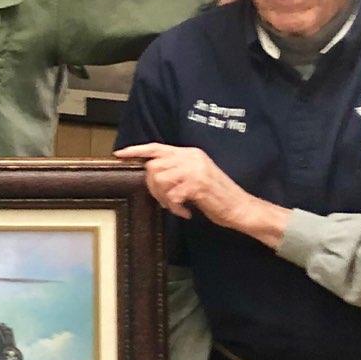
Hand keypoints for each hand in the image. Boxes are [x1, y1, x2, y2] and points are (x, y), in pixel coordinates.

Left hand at [114, 143, 287, 244]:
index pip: (156, 147)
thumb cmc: (216, 196)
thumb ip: (175, 170)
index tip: (118, 155)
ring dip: (164, 198)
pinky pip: (172, 195)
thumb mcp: (194, 176)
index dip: (136, 150)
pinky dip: (176, 207)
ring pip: (160, 180)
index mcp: (189, 153)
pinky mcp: (198, 184)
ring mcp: (195, 169)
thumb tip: (150, 174)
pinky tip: (186, 212)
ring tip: (177, 207)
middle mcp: (191, 157)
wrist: (241, 207)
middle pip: (153, 167)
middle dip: (153, 187)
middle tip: (166, 201)